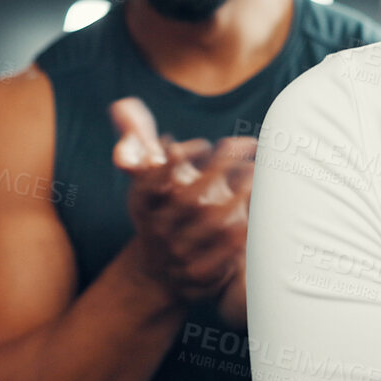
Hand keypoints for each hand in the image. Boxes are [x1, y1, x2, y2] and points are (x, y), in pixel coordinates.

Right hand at [110, 97, 254, 311]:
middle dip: (220, 168)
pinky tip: (259, 211)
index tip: (203, 141)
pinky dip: (244, 232)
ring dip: (240, 195)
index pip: (153, 179)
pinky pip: (226, 253)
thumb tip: (121, 105)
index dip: (178, 159)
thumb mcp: (144, 178)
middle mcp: (158, 230)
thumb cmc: (157, 211)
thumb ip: (137, 141)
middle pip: (189, 198)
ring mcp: (179, 254)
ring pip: (213, 224)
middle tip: (247, 145)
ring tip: (257, 173)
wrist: (158, 272)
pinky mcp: (200, 275)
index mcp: (142, 203)